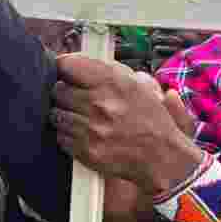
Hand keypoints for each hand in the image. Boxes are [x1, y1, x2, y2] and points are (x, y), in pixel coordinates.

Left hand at [49, 54, 202, 193]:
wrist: (164, 158)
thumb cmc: (153, 122)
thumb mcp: (142, 87)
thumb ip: (115, 72)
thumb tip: (86, 63)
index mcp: (114, 83)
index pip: (68, 65)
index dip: (63, 67)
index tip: (63, 70)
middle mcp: (100, 103)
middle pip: (58, 90)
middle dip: (64, 92)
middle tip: (75, 98)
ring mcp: (91, 128)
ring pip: (56, 114)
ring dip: (65, 115)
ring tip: (80, 117)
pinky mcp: (85, 150)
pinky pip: (60, 136)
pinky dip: (67, 135)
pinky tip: (83, 134)